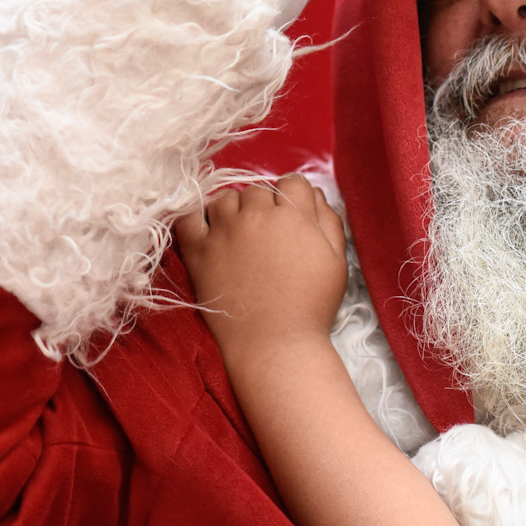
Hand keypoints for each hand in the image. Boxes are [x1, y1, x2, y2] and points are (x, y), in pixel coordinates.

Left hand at [175, 173, 348, 360]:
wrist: (274, 342)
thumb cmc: (311, 304)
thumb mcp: (336, 260)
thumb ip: (328, 219)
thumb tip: (313, 194)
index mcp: (294, 216)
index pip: (292, 182)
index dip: (295, 199)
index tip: (293, 219)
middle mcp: (257, 216)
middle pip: (258, 189)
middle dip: (265, 204)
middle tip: (269, 234)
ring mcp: (224, 231)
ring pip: (224, 199)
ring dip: (234, 209)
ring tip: (241, 234)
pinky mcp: (198, 251)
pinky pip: (189, 218)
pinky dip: (198, 219)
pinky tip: (211, 233)